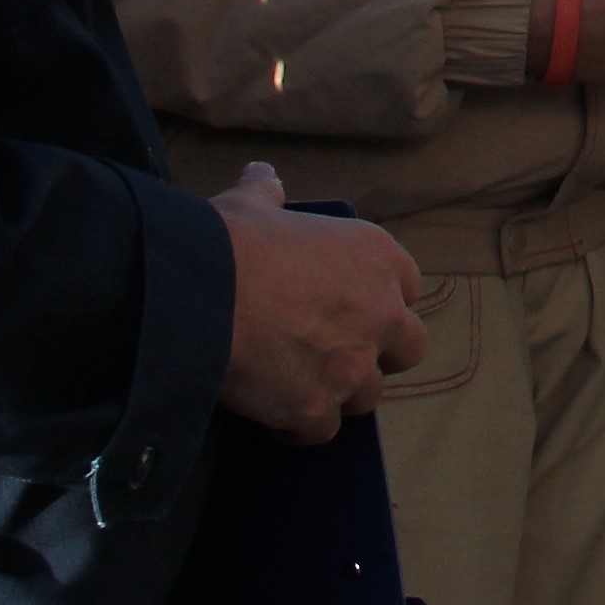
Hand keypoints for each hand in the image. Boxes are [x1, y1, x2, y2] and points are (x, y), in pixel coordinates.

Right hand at [211, 162, 422, 442]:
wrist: (196, 294)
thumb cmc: (227, 241)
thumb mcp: (251, 204)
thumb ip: (268, 192)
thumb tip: (263, 173)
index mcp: (377, 257)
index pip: (408, 288)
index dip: (379, 300)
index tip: (350, 308)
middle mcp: (380, 313)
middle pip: (407, 348)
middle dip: (378, 354)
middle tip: (335, 353)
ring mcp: (353, 366)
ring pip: (367, 396)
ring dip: (339, 393)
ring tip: (298, 384)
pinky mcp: (317, 408)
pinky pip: (322, 431)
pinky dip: (300, 427)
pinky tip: (272, 416)